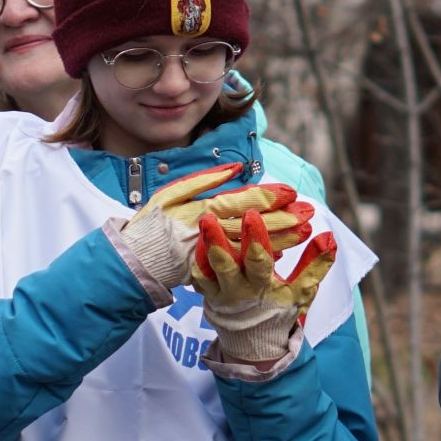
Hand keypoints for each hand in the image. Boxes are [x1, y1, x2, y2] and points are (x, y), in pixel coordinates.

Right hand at [110, 162, 312, 293]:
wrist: (131, 261)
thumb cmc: (150, 224)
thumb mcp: (170, 194)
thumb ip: (204, 181)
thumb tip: (236, 168)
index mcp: (198, 209)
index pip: (239, 201)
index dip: (267, 196)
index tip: (291, 192)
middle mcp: (207, 232)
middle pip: (252, 225)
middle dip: (283, 219)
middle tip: (309, 214)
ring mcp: (209, 255)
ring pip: (251, 245)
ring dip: (280, 239)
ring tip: (305, 232)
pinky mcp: (208, 272)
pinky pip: (238, 264)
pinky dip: (258, 258)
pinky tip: (281, 254)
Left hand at [193, 212, 335, 364]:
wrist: (254, 344)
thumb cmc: (280, 311)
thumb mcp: (302, 292)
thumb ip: (316, 264)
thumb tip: (330, 237)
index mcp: (262, 287)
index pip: (259, 262)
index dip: (255, 239)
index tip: (251, 215)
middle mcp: (237, 290)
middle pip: (224, 265)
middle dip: (217, 241)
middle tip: (210, 217)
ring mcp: (218, 294)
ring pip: (205, 270)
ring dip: (201, 247)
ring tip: (200, 222)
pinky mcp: (205, 295)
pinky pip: (196, 278)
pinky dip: (195, 260)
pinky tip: (195, 239)